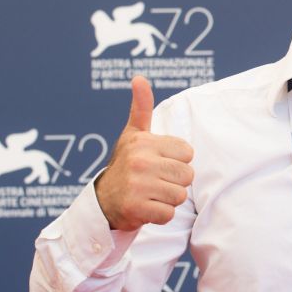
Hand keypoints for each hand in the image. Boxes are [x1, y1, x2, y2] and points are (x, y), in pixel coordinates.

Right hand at [94, 75, 194, 230]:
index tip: (159, 162)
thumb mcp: (133, 134)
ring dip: (168, 199)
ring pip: (180, 195)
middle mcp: (140, 161)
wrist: (103, 201)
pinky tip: (146, 207)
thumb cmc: (126, 164)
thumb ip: (141, 107)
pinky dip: (160, 215)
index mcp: (144, 142)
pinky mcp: (136, 209)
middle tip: (155, 181)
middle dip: (175, 182)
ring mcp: (137, 186)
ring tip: (151, 194)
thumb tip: (139, 77)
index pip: (188, 153)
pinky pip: (169, 214)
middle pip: (187, 175)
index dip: (177, 161)